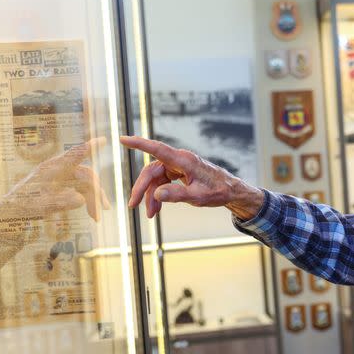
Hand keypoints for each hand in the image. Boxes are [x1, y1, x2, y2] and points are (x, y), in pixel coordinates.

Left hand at [10, 137, 110, 221]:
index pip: (73, 155)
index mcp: (51, 168)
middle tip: (105, 208)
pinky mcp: (65, 184)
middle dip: (97, 191)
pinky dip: (89, 201)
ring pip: (86, 184)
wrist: (15, 209)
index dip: (88, 148)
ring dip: (94, 199)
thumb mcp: (41, 205)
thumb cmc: (24, 205)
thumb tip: (80, 200)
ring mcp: (63, 177)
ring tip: (97, 218)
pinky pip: (83, 190)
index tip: (102, 140)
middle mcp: (60, 169)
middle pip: (86, 175)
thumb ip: (60, 202)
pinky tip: (92, 213)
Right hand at [120, 136, 263, 218]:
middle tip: (133, 205)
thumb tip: (156, 194)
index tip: (123, 139)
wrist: (231, 191)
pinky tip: (156, 208)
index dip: (139, 144)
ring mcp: (178, 166)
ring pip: (156, 179)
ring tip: (150, 214)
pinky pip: (163, 182)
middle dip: (141, 188)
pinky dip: (158, 195)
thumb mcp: (198, 196)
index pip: (157, 149)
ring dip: (151, 196)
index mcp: (184, 160)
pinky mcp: (179, 173)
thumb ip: (177, 195)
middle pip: (152, 171)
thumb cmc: (218, 191)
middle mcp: (179, 160)